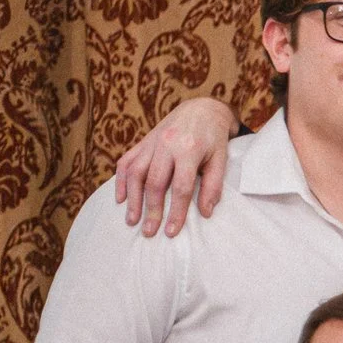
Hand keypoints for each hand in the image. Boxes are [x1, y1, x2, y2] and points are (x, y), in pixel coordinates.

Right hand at [115, 96, 239, 235]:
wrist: (201, 110)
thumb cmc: (214, 138)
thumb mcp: (221, 160)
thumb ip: (213, 186)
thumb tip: (205, 213)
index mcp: (188, 149)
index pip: (180, 187)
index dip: (176, 211)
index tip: (172, 232)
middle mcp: (166, 145)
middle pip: (154, 183)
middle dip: (151, 210)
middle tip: (149, 232)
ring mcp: (151, 142)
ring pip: (135, 173)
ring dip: (132, 199)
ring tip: (132, 221)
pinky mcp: (142, 142)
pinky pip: (126, 162)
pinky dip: (121, 181)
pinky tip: (121, 199)